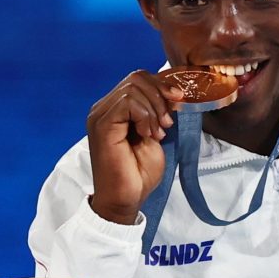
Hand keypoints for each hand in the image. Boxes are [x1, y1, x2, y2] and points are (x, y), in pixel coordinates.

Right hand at [86, 72, 177, 224]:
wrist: (125, 199)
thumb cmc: (138, 173)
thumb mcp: (154, 134)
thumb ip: (157, 111)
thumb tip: (171, 91)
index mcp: (114, 109)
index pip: (138, 79)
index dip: (162, 85)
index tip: (178, 102)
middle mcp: (103, 109)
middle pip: (136, 78)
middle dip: (160, 96)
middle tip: (166, 124)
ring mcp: (100, 116)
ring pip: (133, 87)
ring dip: (154, 109)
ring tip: (156, 133)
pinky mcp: (102, 125)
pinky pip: (128, 103)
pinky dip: (145, 116)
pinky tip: (147, 134)